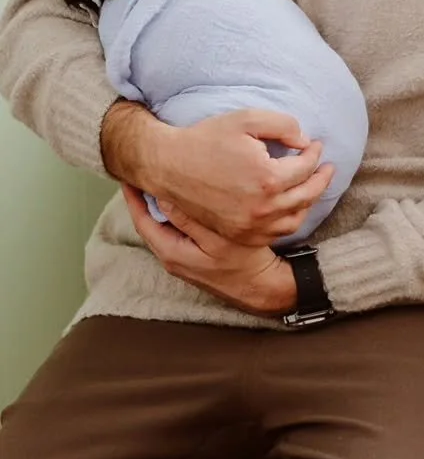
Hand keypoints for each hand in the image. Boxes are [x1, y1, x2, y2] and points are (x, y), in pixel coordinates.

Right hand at [103, 104, 333, 245]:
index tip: (315, 144)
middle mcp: (261, 208)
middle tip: (328, 167)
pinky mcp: (238, 234)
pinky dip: (289, 219)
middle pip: (307, 194)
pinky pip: (275, 232)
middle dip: (322, 178)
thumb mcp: (248, 119)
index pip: (306, 167)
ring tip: (313, 185)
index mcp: (267, 178)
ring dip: (309, 201)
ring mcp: (249, 226)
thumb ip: (284, 125)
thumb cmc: (208, 139)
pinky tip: (292, 205)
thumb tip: (304, 141)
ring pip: (294, 217)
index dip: (314, 153)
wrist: (168, 166)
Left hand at [122, 185, 297, 314]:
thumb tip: (166, 197)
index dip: (134, 196)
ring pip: (162, 225)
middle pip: (149, 221)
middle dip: (145, 197)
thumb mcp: (218, 240)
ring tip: (160, 179)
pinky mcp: (191, 255)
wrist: (260, 287)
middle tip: (143, 171)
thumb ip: (190, 220)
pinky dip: (174, 212)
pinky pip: (175, 229)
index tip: (128, 175)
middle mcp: (170, 256)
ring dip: (159, 203)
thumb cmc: (244, 263)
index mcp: (171, 252)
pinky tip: (185, 199)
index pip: (143, 220)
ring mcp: (180, 257)